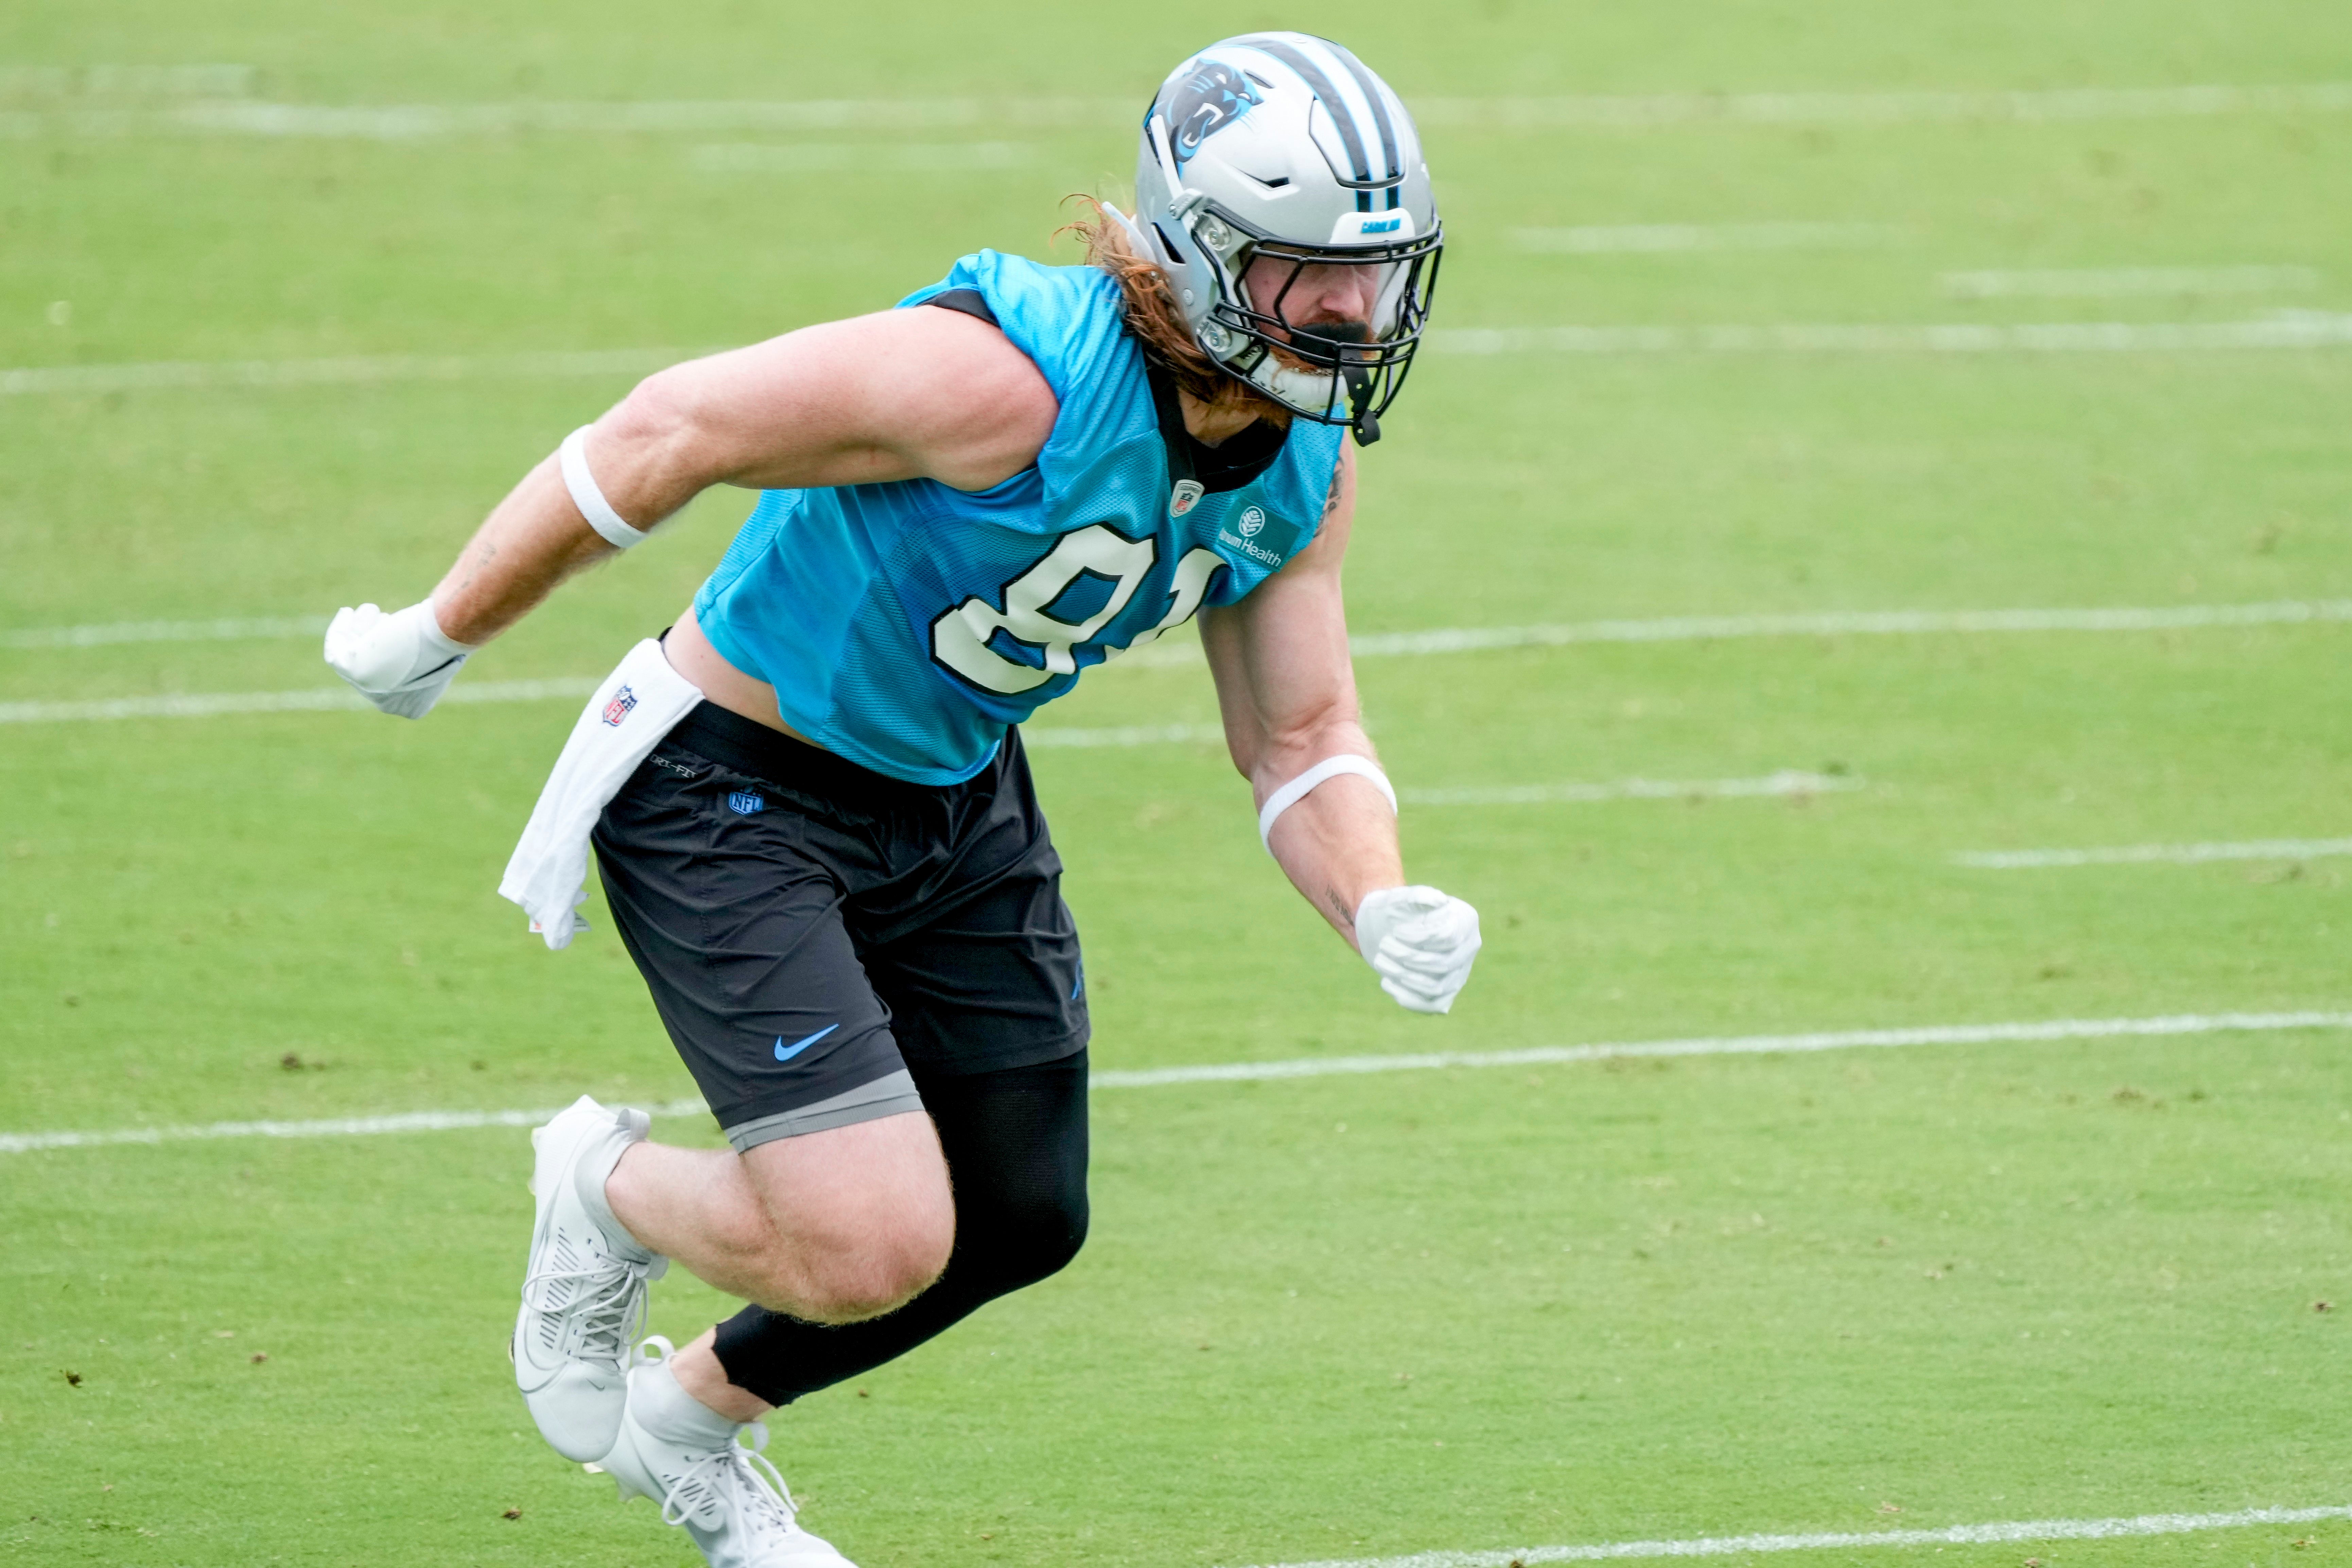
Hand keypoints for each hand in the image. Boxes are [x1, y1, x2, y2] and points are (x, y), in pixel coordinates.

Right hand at [323, 600, 475, 718]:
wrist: (439, 640)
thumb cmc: (449, 643)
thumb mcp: (443, 653)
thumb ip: (426, 657)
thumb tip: (408, 644)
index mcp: (414, 708)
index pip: (392, 683)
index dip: (388, 655)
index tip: (389, 633)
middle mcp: (390, 704)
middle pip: (372, 667)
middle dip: (376, 640)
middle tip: (385, 619)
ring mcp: (369, 689)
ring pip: (356, 653)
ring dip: (363, 629)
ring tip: (374, 611)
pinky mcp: (350, 670)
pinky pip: (336, 650)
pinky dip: (339, 629)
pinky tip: (346, 612)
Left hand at [1354, 885, 1481, 1013]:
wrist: (1385, 927)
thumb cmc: (1396, 909)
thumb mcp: (1402, 897)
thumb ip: (1420, 895)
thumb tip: (1438, 900)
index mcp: (1466, 920)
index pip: (1449, 937)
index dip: (1420, 938)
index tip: (1396, 932)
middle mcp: (1469, 948)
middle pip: (1443, 964)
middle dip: (1408, 957)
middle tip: (1383, 945)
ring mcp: (1459, 972)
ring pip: (1437, 987)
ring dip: (1404, 977)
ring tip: (1379, 960)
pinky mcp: (1444, 992)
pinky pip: (1433, 1005)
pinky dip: (1409, 999)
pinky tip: (1386, 983)